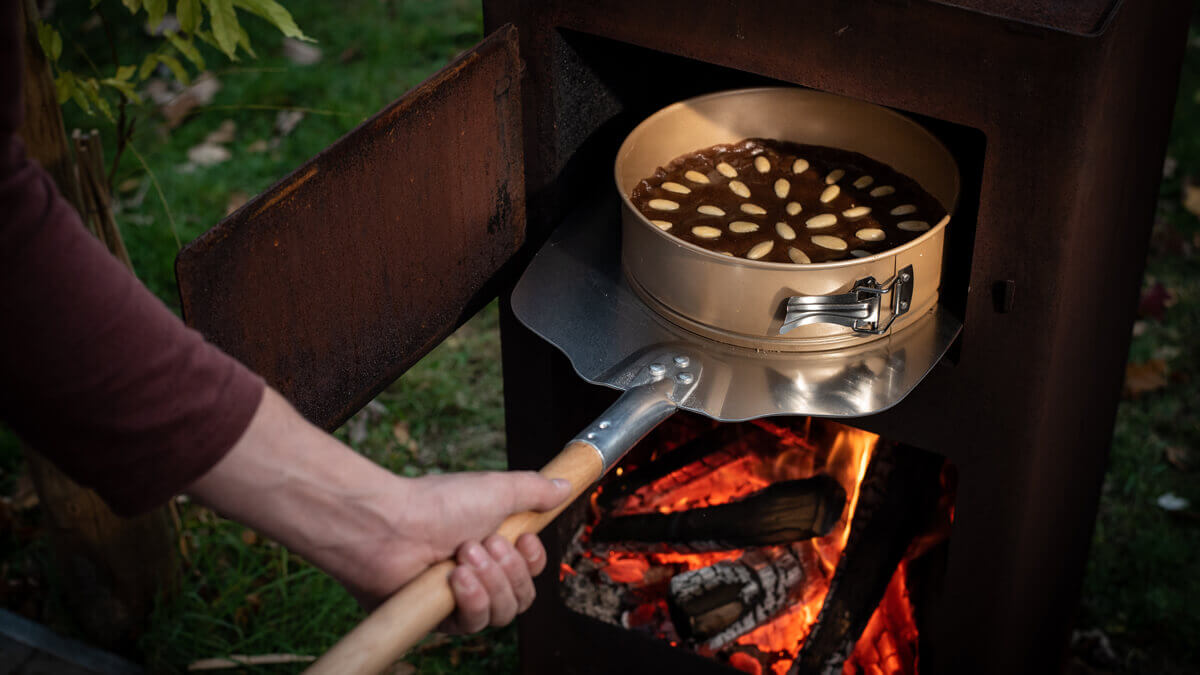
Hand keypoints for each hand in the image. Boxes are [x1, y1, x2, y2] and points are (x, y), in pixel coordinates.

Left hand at [185, 387, 570, 631]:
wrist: (388, 526)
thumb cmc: (436, 504)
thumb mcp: (496, 489)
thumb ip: (534, 490)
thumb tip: (563, 486)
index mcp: (492, 545)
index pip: (531, 570)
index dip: (534, 560)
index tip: (524, 540)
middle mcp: (479, 574)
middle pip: (522, 596)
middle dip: (509, 570)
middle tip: (483, 542)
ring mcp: (459, 598)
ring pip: (503, 613)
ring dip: (491, 582)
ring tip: (464, 556)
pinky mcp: (440, 619)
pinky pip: (475, 624)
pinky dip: (472, 599)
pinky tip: (456, 578)